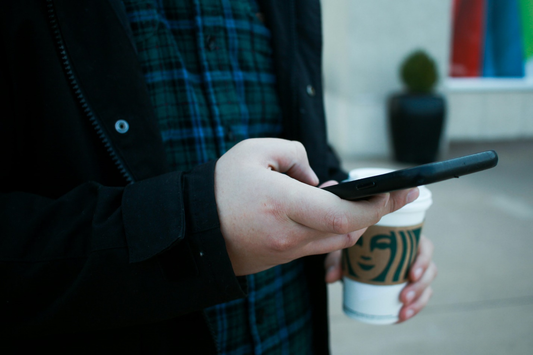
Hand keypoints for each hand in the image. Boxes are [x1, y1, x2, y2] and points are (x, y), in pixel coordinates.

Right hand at [215, 138, 418, 275]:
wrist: (193, 228)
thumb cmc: (220, 186)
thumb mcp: (254, 151)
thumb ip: (295, 154)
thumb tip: (317, 178)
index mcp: (282, 204)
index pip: (344, 213)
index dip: (378, 205)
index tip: (400, 190)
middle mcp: (288, 234)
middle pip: (349, 230)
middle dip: (377, 212)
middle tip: (394, 193)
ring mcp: (286, 252)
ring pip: (336, 240)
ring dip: (354, 221)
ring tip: (357, 199)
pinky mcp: (282, 259)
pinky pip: (317, 246)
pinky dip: (332, 229)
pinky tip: (328, 212)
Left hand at [324, 235, 436, 321]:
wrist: (351, 260)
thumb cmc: (353, 249)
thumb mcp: (343, 253)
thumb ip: (336, 261)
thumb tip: (330, 277)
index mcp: (406, 240)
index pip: (425, 247)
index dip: (423, 261)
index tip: (411, 274)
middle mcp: (414, 255)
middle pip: (430, 270)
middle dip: (419, 287)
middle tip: (402, 298)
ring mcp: (414, 272)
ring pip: (426, 287)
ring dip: (418, 302)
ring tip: (402, 313)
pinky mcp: (410, 286)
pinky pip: (419, 298)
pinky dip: (412, 309)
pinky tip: (400, 318)